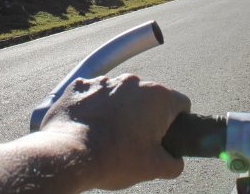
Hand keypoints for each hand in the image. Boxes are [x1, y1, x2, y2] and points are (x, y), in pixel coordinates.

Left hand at [41, 74, 190, 189]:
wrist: (68, 156)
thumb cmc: (115, 159)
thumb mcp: (154, 168)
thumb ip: (174, 163)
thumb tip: (175, 162)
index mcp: (159, 97)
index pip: (181, 104)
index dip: (178, 122)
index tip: (166, 136)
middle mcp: (134, 82)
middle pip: (149, 97)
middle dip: (146, 115)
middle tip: (136, 140)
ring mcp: (105, 81)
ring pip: (121, 94)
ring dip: (120, 109)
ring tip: (109, 134)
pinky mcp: (80, 86)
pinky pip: (93, 93)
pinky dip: (94, 105)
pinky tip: (89, 124)